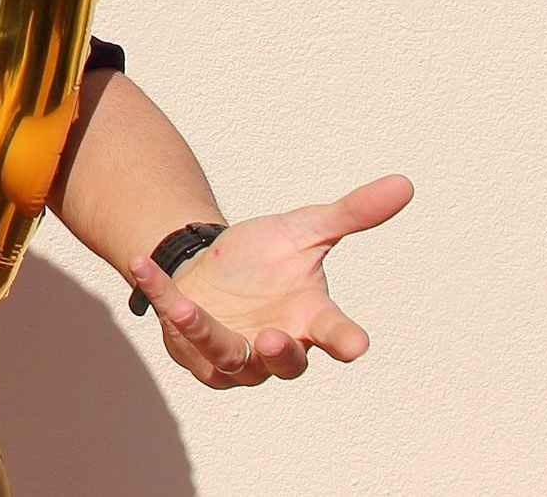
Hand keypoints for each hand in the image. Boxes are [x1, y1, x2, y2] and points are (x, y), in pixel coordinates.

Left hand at [130, 173, 412, 388]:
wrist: (214, 266)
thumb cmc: (267, 257)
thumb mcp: (305, 229)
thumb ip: (351, 213)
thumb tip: (404, 183)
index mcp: (312, 318)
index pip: (336, 334)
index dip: (346, 341)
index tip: (356, 346)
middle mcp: (277, 342)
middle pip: (286, 363)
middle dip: (281, 355)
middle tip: (274, 340)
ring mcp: (236, 353)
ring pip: (227, 358)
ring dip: (206, 334)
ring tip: (188, 310)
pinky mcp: (195, 349)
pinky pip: (176, 329)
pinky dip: (160, 298)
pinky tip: (141, 265)